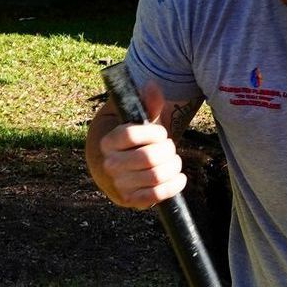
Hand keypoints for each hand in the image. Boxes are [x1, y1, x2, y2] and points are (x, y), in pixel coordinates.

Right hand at [91, 80, 185, 209]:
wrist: (108, 164)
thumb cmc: (125, 137)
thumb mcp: (131, 116)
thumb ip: (144, 102)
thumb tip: (153, 86)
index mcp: (107, 141)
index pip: (132, 136)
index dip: (154, 133)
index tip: (161, 133)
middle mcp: (109, 164)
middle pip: (149, 158)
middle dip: (168, 150)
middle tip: (170, 147)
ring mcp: (118, 184)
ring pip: (156, 176)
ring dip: (173, 166)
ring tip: (174, 161)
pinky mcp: (130, 200)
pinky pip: (157, 195)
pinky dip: (174, 186)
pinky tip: (179, 177)